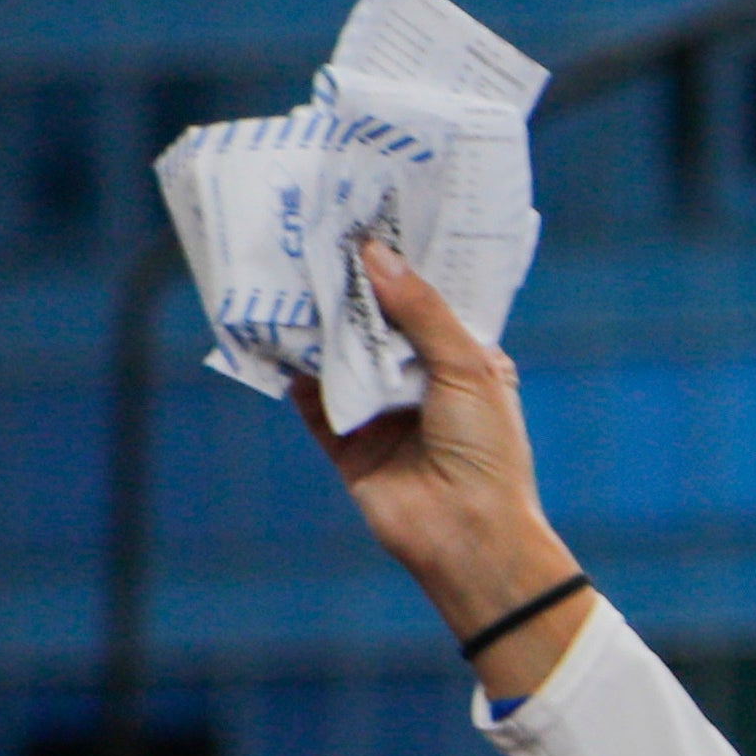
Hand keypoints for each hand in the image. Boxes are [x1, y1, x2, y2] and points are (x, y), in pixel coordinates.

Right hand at [298, 238, 585, 688]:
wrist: (467, 535)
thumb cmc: (487, 453)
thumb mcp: (467, 369)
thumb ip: (421, 311)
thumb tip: (374, 254)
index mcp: (463, 364)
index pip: (426, 304)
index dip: (400, 268)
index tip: (370, 220)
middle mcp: (419, 384)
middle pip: (375, 324)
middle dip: (349, 287)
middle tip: (314, 231)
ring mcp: (379, 411)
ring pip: (338, 354)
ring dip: (316, 320)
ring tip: (285, 265)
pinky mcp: (343, 440)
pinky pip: (308, 395)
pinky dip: (290, 367)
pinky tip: (267, 325)